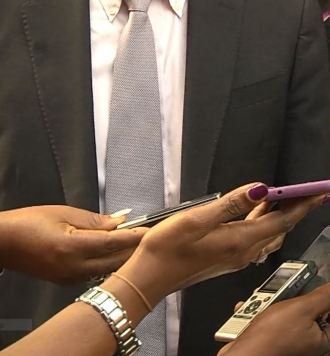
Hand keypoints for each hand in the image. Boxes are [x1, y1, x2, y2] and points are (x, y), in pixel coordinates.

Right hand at [0, 205, 145, 284]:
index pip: (113, 243)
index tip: (150, 231)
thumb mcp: (63, 213)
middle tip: (150, 238)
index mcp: (72, 247)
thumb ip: (94, 220)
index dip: (134, 237)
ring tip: (137, 245)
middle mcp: (73, 267)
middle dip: (133, 250)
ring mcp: (70, 278)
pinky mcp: (66, 282)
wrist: (2, 242)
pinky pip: (94, 274)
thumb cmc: (28, 223)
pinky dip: (108, 264)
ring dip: (123, 259)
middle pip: (115, 262)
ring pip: (107, 270)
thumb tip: (119, 221)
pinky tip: (116, 254)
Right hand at [114, 183, 329, 308]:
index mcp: (241, 241)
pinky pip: (256, 238)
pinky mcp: (228, 259)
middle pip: (280, 228)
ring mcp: (237, 257)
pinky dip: (264, 223)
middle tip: (310, 191)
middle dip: (297, 208)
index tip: (321, 192)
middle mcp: (244, 252)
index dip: (304, 205)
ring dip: (281, 215)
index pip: (282, 221)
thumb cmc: (167, 249)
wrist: (149, 278)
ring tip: (288, 197)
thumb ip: (232, 204)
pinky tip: (258, 212)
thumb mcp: (198, 219)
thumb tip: (259, 189)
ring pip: (269, 234)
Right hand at [217, 280, 329, 355]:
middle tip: (280, 297)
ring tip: (262, 306)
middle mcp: (306, 344)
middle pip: (303, 311)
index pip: (327, 310)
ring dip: (270, 306)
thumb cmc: (271, 338)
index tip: (304, 289)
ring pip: (283, 316)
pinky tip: (252, 316)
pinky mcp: (271, 343)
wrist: (244, 354)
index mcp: (321, 338)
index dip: (315, 296)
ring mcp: (288, 343)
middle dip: (288, 300)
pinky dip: (259, 318)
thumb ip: (324, 296)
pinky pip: (268, 324)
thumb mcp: (302, 308)